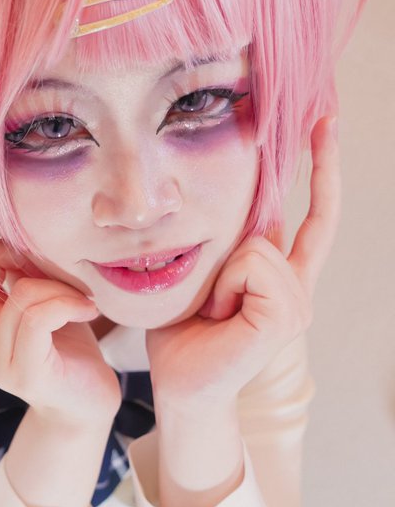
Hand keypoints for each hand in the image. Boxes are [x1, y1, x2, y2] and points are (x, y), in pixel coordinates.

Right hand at [0, 190, 121, 424]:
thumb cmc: (70, 347)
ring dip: (59, 288)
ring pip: (22, 292)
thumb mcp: (47, 300)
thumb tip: (10, 242)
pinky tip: (87, 311)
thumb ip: (24, 275)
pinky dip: (68, 304)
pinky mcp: (26, 373)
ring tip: (80, 302)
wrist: (90, 406)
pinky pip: (39, 314)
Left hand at [145, 115, 340, 408]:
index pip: (314, 213)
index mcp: (281, 273)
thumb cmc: (182, 333)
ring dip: (220, 276)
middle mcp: (298, 285)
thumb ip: (227, 239)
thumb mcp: (201, 271)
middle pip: (269, 226)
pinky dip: (225, 287)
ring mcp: (298, 302)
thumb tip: (235, 197)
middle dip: (228, 256)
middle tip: (210, 303)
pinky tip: (221, 317)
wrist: (180, 386)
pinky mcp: (288, 316)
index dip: (323, 167)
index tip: (326, 121)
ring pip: (257, 246)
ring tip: (213, 312)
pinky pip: (254, 266)